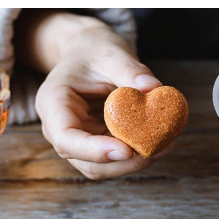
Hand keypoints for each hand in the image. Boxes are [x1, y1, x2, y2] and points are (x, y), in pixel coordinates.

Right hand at [20, 12, 168, 178]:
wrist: (89, 54)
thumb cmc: (95, 51)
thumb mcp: (110, 52)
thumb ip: (129, 69)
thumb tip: (154, 88)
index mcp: (53, 104)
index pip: (66, 138)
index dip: (94, 150)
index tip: (126, 150)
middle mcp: (61, 129)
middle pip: (88, 162)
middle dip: (124, 163)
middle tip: (158, 149)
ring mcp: (80, 142)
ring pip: (104, 167)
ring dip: (135, 163)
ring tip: (165, 145)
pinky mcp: (98, 146)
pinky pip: (117, 160)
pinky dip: (139, 156)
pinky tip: (161, 143)